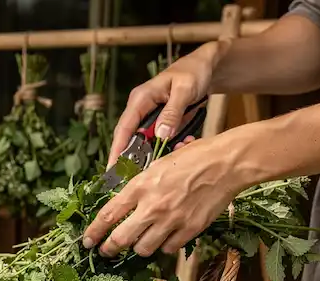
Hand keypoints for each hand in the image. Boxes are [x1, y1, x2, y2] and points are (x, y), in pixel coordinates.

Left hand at [83, 135, 239, 256]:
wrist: (227, 163)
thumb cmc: (193, 158)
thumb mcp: (158, 164)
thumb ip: (140, 185)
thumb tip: (123, 202)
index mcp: (141, 186)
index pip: (108, 214)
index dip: (94, 231)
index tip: (87, 240)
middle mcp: (153, 206)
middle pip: (120, 239)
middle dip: (109, 248)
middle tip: (106, 251)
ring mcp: (171, 220)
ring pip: (143, 249)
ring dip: (138, 248)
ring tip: (140, 242)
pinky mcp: (190, 230)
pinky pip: (168, 249)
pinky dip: (164, 246)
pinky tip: (166, 237)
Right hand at [107, 44, 217, 167]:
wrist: (206, 67)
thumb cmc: (193, 72)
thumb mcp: (184, 90)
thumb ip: (172, 112)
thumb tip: (161, 135)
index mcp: (140, 99)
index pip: (124, 128)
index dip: (117, 150)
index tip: (113, 169)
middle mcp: (141, 109)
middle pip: (133, 140)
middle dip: (141, 157)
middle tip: (147, 173)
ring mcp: (151, 117)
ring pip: (148, 142)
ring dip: (161, 151)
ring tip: (181, 148)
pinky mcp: (161, 122)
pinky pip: (162, 140)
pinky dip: (172, 145)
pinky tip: (186, 142)